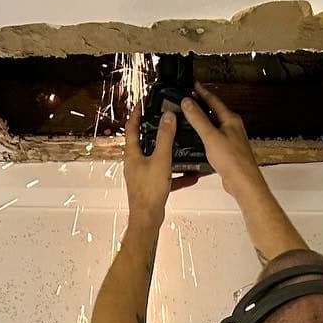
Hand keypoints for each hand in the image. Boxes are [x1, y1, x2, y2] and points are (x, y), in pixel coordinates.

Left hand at [122, 107, 199, 221]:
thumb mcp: (161, 159)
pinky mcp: (151, 187)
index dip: (136, 113)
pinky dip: (176, 175)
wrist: (148, 219)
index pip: (131, 127)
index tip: (143, 103)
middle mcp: (135, 163)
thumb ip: (165, 137)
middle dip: (155, 131)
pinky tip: (191, 176)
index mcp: (132, 154)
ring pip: (156, 160)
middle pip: (143, 142)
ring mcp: (142, 176)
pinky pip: (165, 177)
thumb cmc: (149, 190)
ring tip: (181, 145)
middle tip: (166, 120)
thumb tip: (168, 116)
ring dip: (169, 153)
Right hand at [181, 85, 262, 195]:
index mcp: (231, 120)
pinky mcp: (228, 152)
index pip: (214, 100)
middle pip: (216, 111)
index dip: (202, 92)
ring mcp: (231, 140)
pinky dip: (206, 135)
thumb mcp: (211, 136)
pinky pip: (215, 138)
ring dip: (204, 120)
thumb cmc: (233, 160)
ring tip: (192, 117)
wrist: (243, 182)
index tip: (194, 85)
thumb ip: (198, 118)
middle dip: (203, 105)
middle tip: (191, 99)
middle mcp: (233, 128)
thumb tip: (188, 102)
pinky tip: (199, 140)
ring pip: (215, 125)